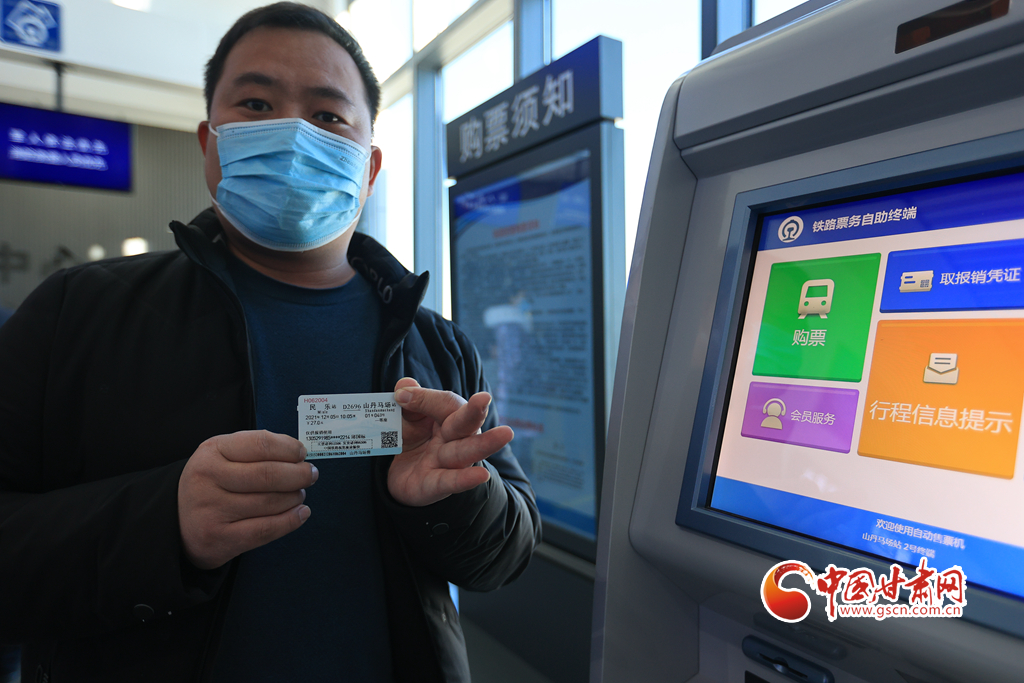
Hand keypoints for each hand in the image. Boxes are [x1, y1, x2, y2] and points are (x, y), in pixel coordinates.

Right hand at [178, 430, 317, 569]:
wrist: (176, 522)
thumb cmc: (212, 483)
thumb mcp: (222, 455)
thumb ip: (256, 449)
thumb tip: (297, 452)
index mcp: (211, 451)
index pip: (260, 444)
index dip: (289, 448)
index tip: (302, 454)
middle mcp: (208, 478)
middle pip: (268, 474)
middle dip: (298, 474)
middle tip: (310, 475)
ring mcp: (212, 510)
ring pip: (270, 502)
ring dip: (295, 497)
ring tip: (299, 494)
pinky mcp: (219, 538)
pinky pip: (266, 529)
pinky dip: (291, 521)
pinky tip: (301, 513)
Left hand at [388, 378, 512, 506]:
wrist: (399, 476)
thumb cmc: (411, 439)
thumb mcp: (405, 418)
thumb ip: (407, 402)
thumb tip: (405, 386)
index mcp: (448, 418)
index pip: (446, 404)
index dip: (425, 399)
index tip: (401, 395)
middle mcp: (454, 439)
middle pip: (466, 424)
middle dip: (474, 412)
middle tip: (484, 398)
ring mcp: (446, 463)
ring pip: (466, 452)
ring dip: (484, 444)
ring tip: (505, 434)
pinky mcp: (434, 486)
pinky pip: (450, 482)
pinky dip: (465, 479)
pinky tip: (481, 476)